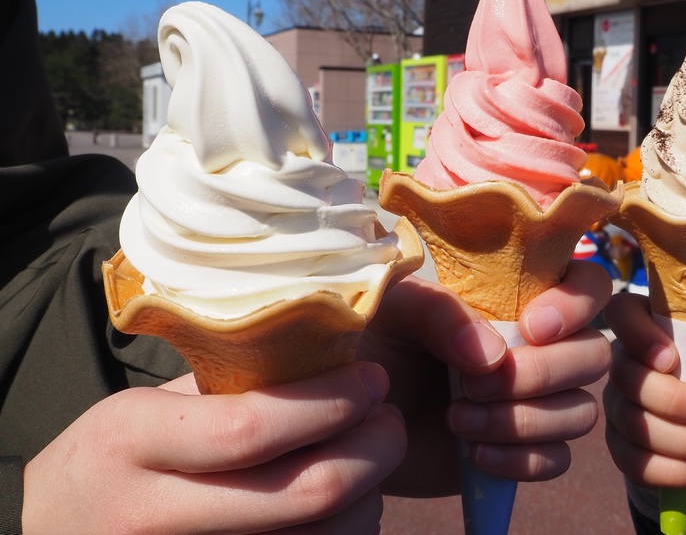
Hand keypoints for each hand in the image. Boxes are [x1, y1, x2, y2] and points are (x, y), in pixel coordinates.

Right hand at [23, 363, 404, 534]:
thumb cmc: (112, 461)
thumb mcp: (147, 409)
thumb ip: (226, 388)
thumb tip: (329, 352)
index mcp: (134, 441)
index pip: (253, 426)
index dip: (332, 400)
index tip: (372, 377)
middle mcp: (154, 516)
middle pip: (305, 493)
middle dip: (375, 449)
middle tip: (389, 418)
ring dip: (372, 495)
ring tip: (374, 458)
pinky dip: (349, 532)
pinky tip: (351, 504)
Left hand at [359, 260, 612, 496]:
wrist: (347, 411)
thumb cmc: (374, 340)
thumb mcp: (396, 308)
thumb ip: (440, 312)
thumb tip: (492, 355)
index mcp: (519, 292)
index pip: (589, 282)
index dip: (577, 304)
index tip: (530, 327)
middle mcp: (539, 342)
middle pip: (594, 354)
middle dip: (540, 374)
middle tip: (471, 384)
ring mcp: (536, 397)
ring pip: (581, 410)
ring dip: (523, 420)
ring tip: (458, 419)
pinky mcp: (524, 447)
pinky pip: (557, 459)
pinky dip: (520, 459)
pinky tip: (474, 453)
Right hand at [602, 292, 685, 488]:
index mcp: (650, 326)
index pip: (621, 312)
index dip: (637, 334)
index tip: (672, 360)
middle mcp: (625, 362)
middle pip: (625, 377)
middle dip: (674, 402)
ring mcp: (618, 406)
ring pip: (632, 424)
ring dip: (684, 441)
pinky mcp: (621, 446)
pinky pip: (634, 462)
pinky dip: (676, 471)